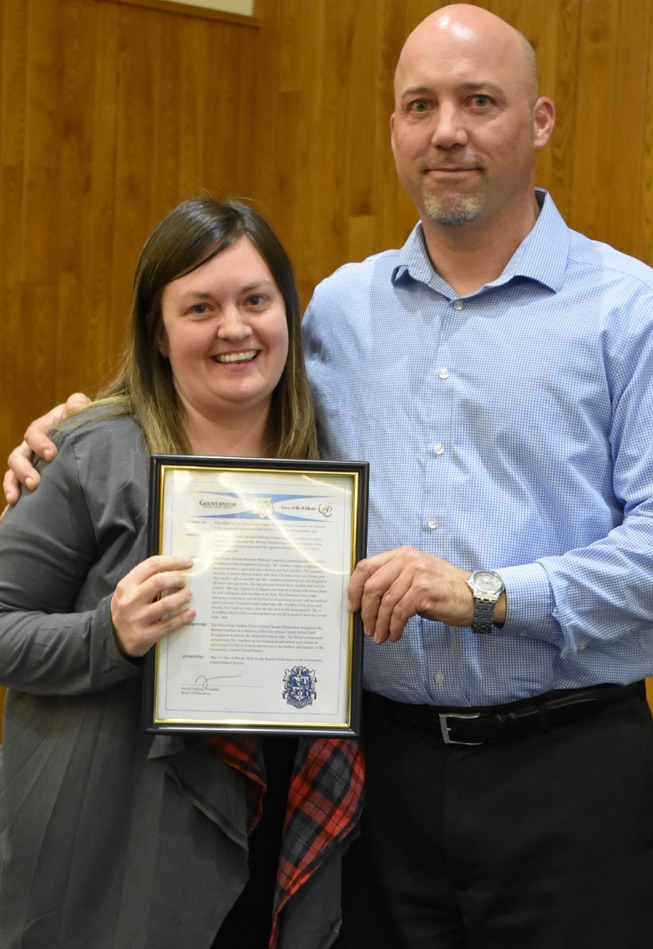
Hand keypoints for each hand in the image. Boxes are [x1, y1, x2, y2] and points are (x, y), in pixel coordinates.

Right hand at [2, 392, 90, 506]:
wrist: (90, 441)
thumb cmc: (85, 425)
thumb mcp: (83, 413)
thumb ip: (79, 407)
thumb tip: (75, 405)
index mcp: (44, 428)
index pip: (35, 433)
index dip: (40, 443)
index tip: (51, 455)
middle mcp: (32, 446)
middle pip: (18, 456)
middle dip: (24, 470)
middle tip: (34, 483)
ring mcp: (30, 462)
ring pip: (13, 473)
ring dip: (13, 485)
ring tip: (17, 499)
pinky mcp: (31, 477)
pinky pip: (17, 488)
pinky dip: (12, 498)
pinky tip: (7, 516)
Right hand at [110, 555, 195, 656]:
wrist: (114, 637)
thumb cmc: (128, 608)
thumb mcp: (128, 590)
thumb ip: (146, 579)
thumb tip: (177, 569)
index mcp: (126, 585)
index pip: (152, 565)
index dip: (173, 561)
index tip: (188, 562)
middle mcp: (129, 601)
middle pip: (160, 582)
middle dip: (178, 579)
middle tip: (185, 582)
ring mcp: (136, 619)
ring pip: (166, 604)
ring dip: (182, 597)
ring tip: (187, 595)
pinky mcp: (144, 636)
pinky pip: (169, 625)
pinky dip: (183, 617)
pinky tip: (190, 613)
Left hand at [348, 546, 474, 643]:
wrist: (474, 596)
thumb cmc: (444, 589)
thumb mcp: (416, 576)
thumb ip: (393, 581)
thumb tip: (367, 602)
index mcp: (402, 554)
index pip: (366, 566)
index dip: (354, 588)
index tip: (352, 605)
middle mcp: (408, 560)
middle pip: (372, 586)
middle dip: (366, 612)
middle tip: (367, 627)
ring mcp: (416, 574)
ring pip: (385, 603)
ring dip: (380, 625)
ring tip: (380, 636)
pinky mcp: (424, 590)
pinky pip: (399, 613)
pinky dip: (394, 627)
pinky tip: (395, 634)